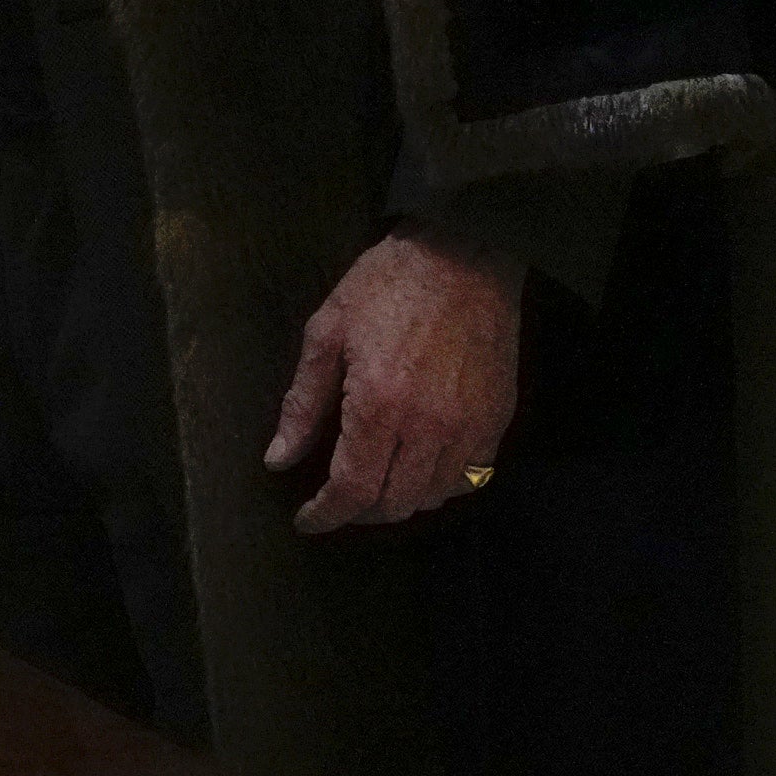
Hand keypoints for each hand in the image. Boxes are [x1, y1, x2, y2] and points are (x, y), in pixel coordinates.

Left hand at [260, 232, 519, 532]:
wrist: (464, 255)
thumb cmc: (386, 286)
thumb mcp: (326, 333)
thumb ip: (303, 403)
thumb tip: (278, 459)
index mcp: (379, 406)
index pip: (352, 489)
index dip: (326, 515)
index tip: (307, 520)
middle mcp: (428, 428)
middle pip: (393, 502)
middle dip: (358, 511)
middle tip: (337, 498)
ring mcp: (469, 427)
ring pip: (433, 497)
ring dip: (399, 500)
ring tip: (376, 484)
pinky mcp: (497, 418)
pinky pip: (470, 477)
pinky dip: (441, 485)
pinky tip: (420, 468)